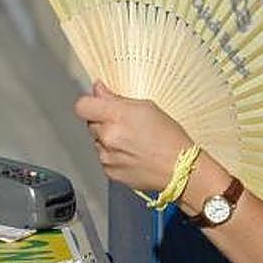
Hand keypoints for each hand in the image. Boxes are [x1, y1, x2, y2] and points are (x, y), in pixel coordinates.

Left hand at [74, 81, 192, 193]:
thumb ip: (117, 99)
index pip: (83, 106)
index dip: (90, 104)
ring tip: (133, 142)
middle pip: (90, 123)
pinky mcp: (110, 172)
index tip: (98, 104)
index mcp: (116, 116)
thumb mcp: (147, 107)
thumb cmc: (170, 138)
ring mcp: (107, 156)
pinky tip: (133, 154)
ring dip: (109, 140)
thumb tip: (99, 90)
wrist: (180, 169)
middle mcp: (107, 137)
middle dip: (103, 122)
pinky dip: (114, 156)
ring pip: (97, 142)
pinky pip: (105, 158)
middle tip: (125, 124)